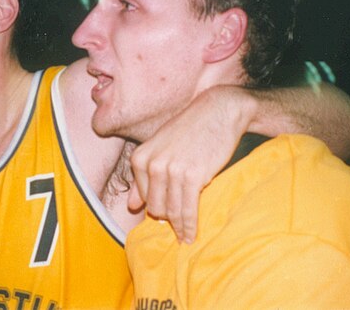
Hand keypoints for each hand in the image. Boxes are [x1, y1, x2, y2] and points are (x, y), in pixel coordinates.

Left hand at [128, 86, 251, 242]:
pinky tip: (192, 234)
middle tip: (179, 226)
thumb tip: (131, 206)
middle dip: (168, 218)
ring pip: (171, 211)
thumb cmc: (190, 129)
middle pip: (156, 208)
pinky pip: (187, 210)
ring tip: (185, 237)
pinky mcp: (192, 176)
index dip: (158, 208)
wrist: (218, 111)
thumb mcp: (160, 148)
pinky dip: (189, 226)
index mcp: (140, 158)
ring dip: (179, 228)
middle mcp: (152, 164)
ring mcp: (171, 170)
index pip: (144, 197)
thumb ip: (143, 178)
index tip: (168, 216)